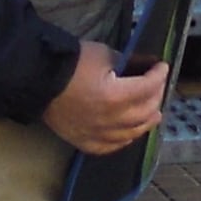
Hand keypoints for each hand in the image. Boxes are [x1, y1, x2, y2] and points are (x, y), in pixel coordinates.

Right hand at [45, 41, 168, 152]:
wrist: (39, 80)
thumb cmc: (71, 64)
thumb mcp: (104, 54)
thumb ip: (128, 62)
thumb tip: (145, 65)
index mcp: (116, 96)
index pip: (148, 87)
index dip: (159, 75)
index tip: (161, 67)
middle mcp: (111, 120)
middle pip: (146, 111)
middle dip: (156, 95)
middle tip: (158, 86)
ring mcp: (99, 135)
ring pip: (134, 132)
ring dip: (147, 120)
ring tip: (154, 112)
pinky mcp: (87, 142)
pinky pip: (113, 146)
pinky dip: (126, 138)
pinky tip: (131, 131)